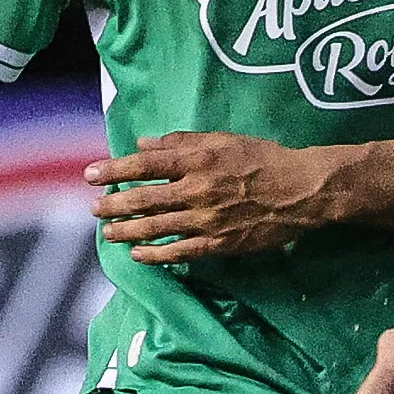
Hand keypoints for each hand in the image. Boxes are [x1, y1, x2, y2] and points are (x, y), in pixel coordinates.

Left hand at [88, 133, 339, 262]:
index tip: (91, 175)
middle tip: (94, 208)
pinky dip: (155, 255)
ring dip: (126, 230)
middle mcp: (197, 190)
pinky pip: (180, 252)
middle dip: (113, 204)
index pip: (144, 166)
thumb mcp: (224, 139)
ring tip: (107, 231)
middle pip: (143, 199)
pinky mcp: (219, 243)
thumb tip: (144, 145)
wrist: (302, 191)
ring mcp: (207, 220)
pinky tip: (138, 254)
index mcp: (197, 160)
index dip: (114, 170)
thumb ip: (182, 141)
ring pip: (155, 228)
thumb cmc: (264, 159)